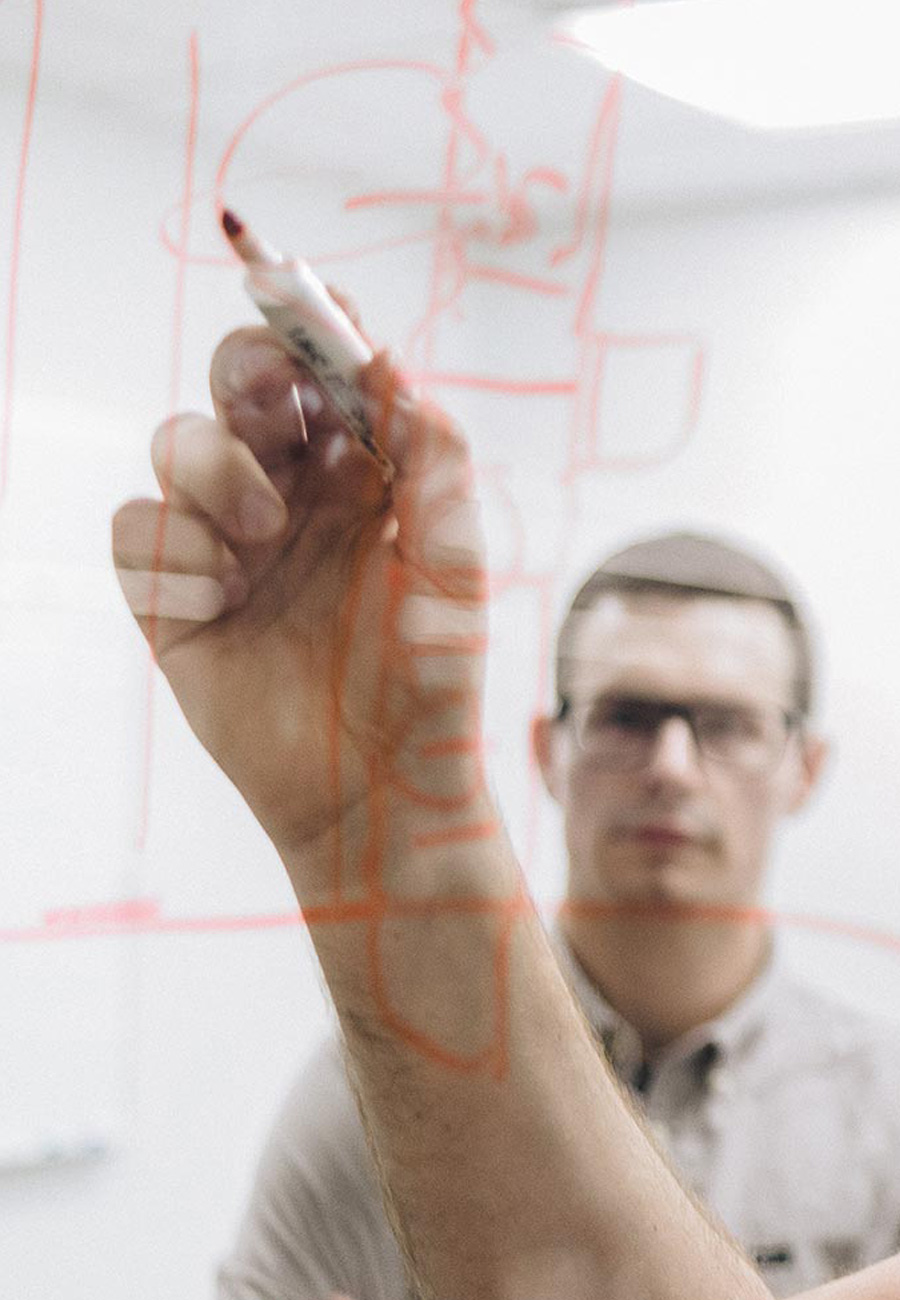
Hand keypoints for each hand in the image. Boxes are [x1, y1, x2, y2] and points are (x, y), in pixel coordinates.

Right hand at [112, 328, 487, 898]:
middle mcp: (290, 493)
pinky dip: (170, 546)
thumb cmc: (430, 679)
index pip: (323, 368)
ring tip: (264, 538)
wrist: (378, 789)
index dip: (306, 316)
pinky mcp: (175, 598)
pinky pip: (136, 529)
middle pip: (237, 381)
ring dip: (215, 470)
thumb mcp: (453, 561)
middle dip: (248, 372)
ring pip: (176, 441)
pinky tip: (220, 596)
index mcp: (360, 473)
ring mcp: (228, 542)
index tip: (292, 282)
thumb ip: (432, 455)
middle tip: (278, 402)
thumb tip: (390, 355)